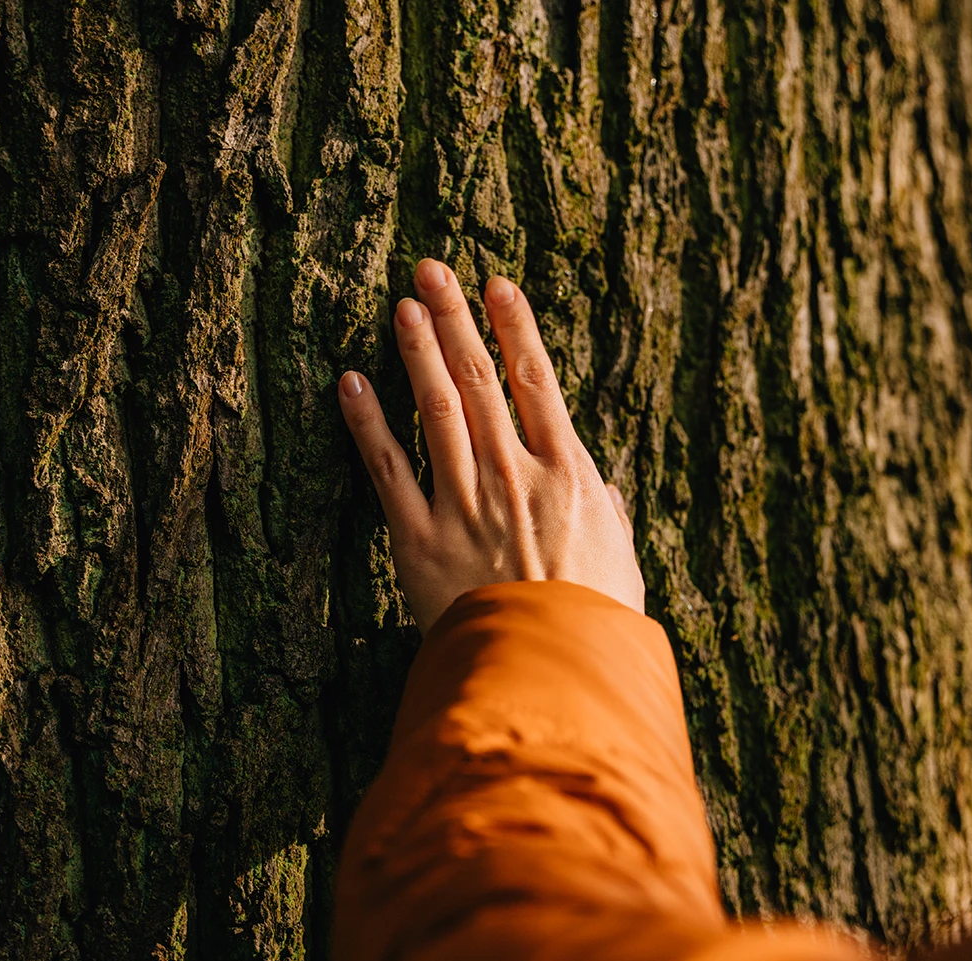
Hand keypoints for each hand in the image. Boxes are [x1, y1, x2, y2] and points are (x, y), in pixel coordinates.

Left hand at [338, 259, 643, 632]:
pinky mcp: (418, 540)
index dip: (515, 327)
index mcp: (567, 477)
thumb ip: (608, 519)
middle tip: (430, 270)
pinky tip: (349, 382)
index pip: (538, 383)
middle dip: (454, 320)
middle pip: (479, 381)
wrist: (549, 678)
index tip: (496, 285)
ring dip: (414, 352)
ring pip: (433, 410)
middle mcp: (513, 477)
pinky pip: (386, 469)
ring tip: (399, 306)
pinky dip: (366, 422)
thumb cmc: (594, 628)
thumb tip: (606, 491)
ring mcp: (462, 504)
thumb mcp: (622, 566)